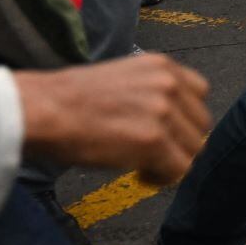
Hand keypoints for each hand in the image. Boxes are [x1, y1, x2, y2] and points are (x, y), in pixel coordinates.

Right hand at [12, 52, 210, 181]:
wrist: (45, 110)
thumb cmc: (70, 99)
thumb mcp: (122, 78)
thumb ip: (152, 92)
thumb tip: (168, 121)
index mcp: (162, 65)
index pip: (199, 94)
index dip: (183, 119)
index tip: (165, 132)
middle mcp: (168, 84)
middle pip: (200, 125)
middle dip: (179, 143)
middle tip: (152, 155)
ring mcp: (163, 111)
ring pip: (193, 150)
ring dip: (171, 162)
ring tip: (144, 166)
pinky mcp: (153, 140)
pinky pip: (179, 170)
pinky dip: (162, 179)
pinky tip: (139, 175)